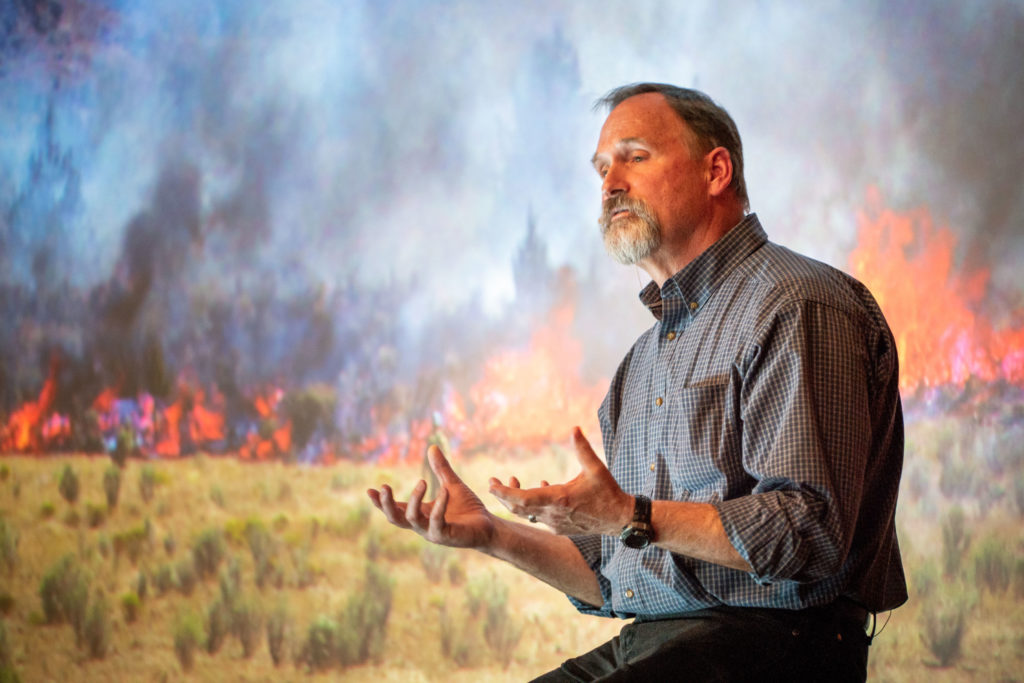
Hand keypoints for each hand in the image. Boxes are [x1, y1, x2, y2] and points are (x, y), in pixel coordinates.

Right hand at [367, 445, 495, 548]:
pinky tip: (443, 492)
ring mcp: (432, 532)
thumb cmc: (468, 509)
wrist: (488, 527)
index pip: (396, 510)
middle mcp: (422, 525)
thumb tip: (432, 447)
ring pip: (412, 519)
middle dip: (386, 504)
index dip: (382, 502)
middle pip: (395, 518)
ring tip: (422, 482)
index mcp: (421, 514)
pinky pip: (436, 522)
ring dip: (413, 500)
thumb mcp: (452, 484)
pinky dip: (438, 506)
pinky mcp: (445, 536)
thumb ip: (441, 469)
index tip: (370, 490)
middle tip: (384, 487)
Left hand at [489, 427, 632, 535]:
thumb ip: (583, 449)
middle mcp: (554, 514)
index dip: (504, 493)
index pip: (523, 500)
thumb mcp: (596, 469)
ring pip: (527, 515)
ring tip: (512, 482)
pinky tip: (540, 487)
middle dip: (503, 496)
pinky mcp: (560, 528)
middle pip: (518, 509)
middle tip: (492, 483)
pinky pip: (539, 517)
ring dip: (516, 500)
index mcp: (559, 499)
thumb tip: (575, 428)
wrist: (621, 520)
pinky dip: (532, 505)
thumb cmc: (609, 493)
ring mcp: (556, 524)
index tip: (491, 485)